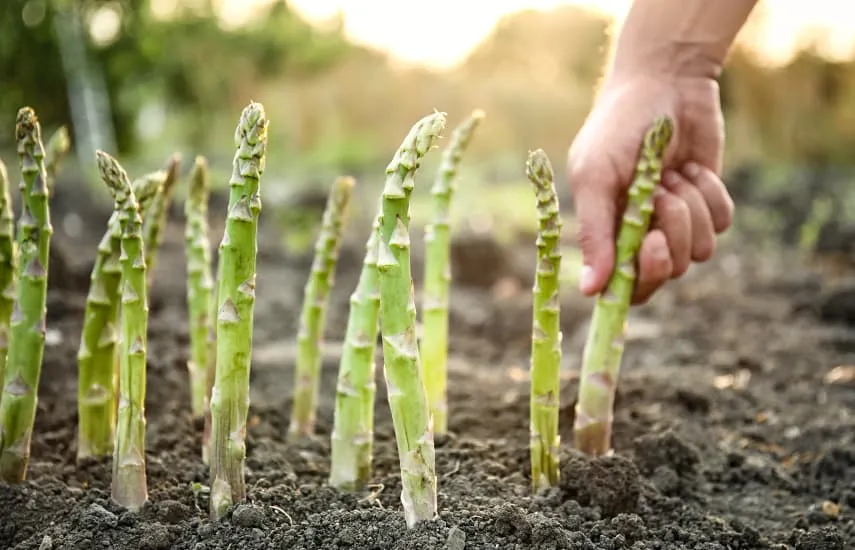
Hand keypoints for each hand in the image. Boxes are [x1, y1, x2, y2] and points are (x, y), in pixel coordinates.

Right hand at [567, 73, 733, 303]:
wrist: (664, 83)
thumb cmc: (616, 129)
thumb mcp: (595, 178)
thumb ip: (594, 234)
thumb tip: (590, 292)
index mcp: (608, 235)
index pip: (625, 287)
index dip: (642, 278)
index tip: (651, 244)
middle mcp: (641, 236)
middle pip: (667, 275)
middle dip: (672, 238)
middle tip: (663, 200)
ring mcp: (678, 223)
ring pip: (699, 251)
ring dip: (689, 209)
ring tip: (671, 174)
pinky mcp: (708, 205)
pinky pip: (720, 224)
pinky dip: (709, 194)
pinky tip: (691, 168)